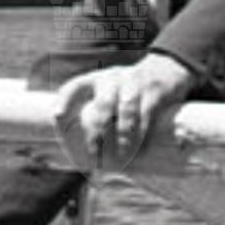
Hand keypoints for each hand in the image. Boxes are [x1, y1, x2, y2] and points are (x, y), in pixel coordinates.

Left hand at [53, 52, 196, 170]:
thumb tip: (87, 149)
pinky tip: (141, 152)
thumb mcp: (111, 90)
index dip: (65, 100)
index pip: (75, 86)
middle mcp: (113, 79)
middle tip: (94, 155)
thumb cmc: (130, 88)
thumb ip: (99, 111)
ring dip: (123, 136)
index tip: (57, 117)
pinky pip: (147, 116)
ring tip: (122, 157)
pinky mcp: (154, 92)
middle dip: (97, 132)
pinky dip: (144, 136)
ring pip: (126, 110)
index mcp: (97, 79)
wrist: (166, 67)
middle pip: (102, 105)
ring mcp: (134, 84)